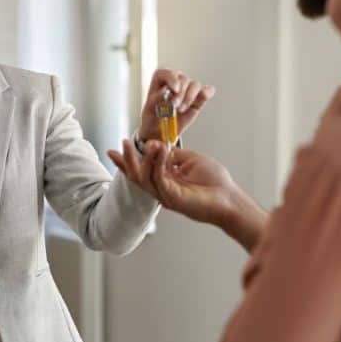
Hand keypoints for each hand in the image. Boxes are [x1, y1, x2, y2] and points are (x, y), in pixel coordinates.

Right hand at [108, 139, 234, 224]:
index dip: (125, 161)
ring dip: (142, 159)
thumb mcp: (190, 159)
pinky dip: (158, 163)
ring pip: (144, 178)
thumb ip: (173, 153)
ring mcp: (166, 195)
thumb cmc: (214, 181)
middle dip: (127, 160)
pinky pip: (160, 179)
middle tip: (124, 143)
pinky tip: (161, 149)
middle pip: (136, 176)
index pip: (141, 169)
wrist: (229, 198)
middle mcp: (162, 188)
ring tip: (145, 144)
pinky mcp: (173, 198)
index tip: (112, 150)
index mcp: (165, 179)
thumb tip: (158, 145)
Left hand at [137, 68, 214, 142]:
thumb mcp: (149, 109)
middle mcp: (176, 81)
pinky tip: (199, 101)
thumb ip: (155, 99)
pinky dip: (206, 94)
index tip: (175, 89)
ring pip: (195, 84)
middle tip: (174, 106)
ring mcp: (188, 89)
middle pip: (183, 79)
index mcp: (160, 80)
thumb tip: (164, 92)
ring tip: (181, 109)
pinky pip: (207, 90)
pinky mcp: (198, 98)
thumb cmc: (153, 117)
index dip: (172, 78)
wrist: (159, 131)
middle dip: (180, 94)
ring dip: (189, 97)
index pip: (167, 72)